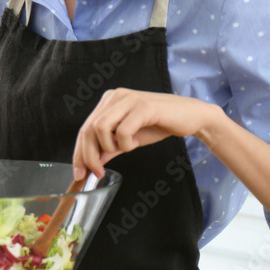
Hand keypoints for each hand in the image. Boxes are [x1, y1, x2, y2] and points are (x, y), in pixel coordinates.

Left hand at [72, 89, 217, 178]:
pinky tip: (135, 144)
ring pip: (100, 127)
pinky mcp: (143, 106)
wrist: (191, 117)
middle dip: (88, 155)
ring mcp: (128, 99)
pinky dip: (126, 143)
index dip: (79, 152)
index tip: (79, 173)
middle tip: (97, 173)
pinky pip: (123, 130)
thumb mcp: (129, 139)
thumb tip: (92, 162)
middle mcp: (115, 96)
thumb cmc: (159, 125)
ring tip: (124, 149)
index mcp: (109, 102)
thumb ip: (110, 148)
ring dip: (109, 147)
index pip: (85, 128)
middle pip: (88, 129)